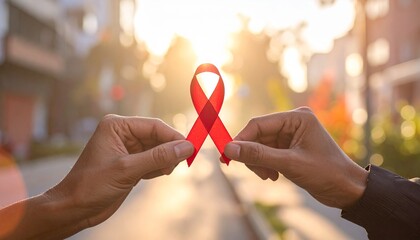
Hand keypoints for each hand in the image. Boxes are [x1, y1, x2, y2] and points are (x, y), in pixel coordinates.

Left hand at [1, 115, 193, 238]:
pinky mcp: (131, 163)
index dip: (174, 137)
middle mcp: (123, 133)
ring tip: (164, 171)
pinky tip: (155, 175)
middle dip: (170, 149)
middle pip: (158, 137)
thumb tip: (186, 147)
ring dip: (165, 160)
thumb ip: (158, 157)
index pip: (154, 126)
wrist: (74, 209)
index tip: (191, 148)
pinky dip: (159, 167)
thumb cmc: (91, 185)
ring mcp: (127, 149)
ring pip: (158, 149)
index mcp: (117, 126)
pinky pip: (153, 160)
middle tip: (182, 162)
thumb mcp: (128, 169)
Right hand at [224, 107, 367, 208]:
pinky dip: (265, 165)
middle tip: (255, 172)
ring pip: (260, 145)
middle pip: (257, 134)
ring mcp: (291, 135)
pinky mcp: (289, 147)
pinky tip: (273, 176)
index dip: (241, 139)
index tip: (227, 155)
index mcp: (297, 117)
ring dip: (259, 162)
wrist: (347, 190)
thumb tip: (229, 149)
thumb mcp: (290, 164)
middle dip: (252, 154)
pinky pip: (267, 153)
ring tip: (268, 176)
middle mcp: (292, 122)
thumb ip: (258, 155)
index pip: (259, 124)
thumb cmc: (326, 173)